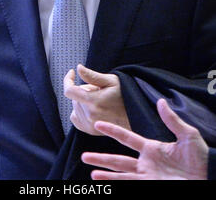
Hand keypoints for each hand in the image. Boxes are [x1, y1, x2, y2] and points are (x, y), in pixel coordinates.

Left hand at [64, 64, 130, 135]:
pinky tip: (92, 108)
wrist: (135, 115)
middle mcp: (89, 115)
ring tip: (100, 101)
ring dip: (83, 101)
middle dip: (84, 90)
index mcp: (93, 101)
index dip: (68, 79)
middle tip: (99, 90)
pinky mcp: (90, 130)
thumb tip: (78, 68)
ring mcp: (89, 124)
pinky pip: (75, 117)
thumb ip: (92, 76)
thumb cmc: (125, 95)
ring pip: (75, 106)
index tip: (72, 73)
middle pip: (75, 97)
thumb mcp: (111, 81)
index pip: (69, 91)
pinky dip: (80, 111)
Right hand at [81, 99, 208, 179]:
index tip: (98, 124)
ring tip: (91, 172)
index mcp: (151, 148)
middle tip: (84, 156)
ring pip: (121, 175)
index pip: (127, 138)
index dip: (112, 131)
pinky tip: (105, 184)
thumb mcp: (187, 135)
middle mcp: (146, 163)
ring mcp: (147, 177)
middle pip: (118, 160)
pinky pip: (130, 185)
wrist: (209, 174)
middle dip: (101, 158)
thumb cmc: (200, 156)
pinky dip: (116, 184)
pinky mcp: (150, 186)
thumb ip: (171, 120)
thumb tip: (160, 101)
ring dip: (105, 174)